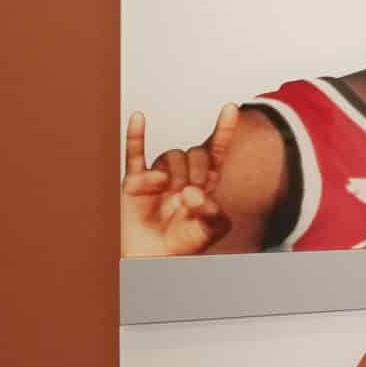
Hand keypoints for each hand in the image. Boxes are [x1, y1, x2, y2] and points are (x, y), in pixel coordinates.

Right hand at [120, 106, 234, 257]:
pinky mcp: (135, 182)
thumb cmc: (183, 243)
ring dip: (174, 175)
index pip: (217, 150)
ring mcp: (159, 175)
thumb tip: (193, 192)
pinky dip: (136, 135)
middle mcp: (183, 174)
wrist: (153, 258)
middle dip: (197, 172)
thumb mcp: (210, 230)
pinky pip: (134, 154)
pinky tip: (138, 118)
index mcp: (206, 182)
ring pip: (171, 155)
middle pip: (194, 152)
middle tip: (190, 196)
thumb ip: (213, 212)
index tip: (231, 108)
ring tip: (170, 196)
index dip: (224, 129)